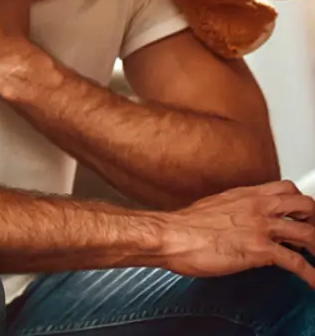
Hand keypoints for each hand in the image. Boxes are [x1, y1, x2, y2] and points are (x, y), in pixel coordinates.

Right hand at [157, 180, 314, 286]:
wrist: (171, 235)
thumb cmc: (185, 225)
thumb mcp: (214, 206)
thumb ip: (235, 210)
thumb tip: (242, 221)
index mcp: (245, 195)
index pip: (285, 188)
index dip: (298, 202)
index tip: (302, 215)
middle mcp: (257, 207)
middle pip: (304, 203)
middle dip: (314, 219)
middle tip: (312, 232)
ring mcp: (260, 227)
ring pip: (307, 232)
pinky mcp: (260, 250)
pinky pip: (297, 263)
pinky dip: (311, 276)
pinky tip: (313, 283)